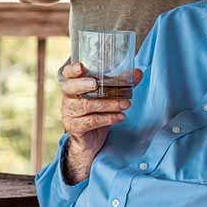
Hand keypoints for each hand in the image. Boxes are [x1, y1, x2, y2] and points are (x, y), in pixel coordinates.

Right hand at [60, 61, 139, 182]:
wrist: (90, 140)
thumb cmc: (96, 112)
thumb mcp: (107, 96)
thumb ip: (121, 83)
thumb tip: (138, 73)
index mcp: (73, 85)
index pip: (67, 74)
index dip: (72, 70)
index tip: (80, 67)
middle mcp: (68, 98)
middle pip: (71, 88)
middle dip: (83, 84)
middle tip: (96, 84)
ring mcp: (69, 113)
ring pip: (86, 106)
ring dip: (108, 104)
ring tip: (125, 104)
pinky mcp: (75, 127)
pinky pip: (91, 121)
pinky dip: (108, 118)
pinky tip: (120, 117)